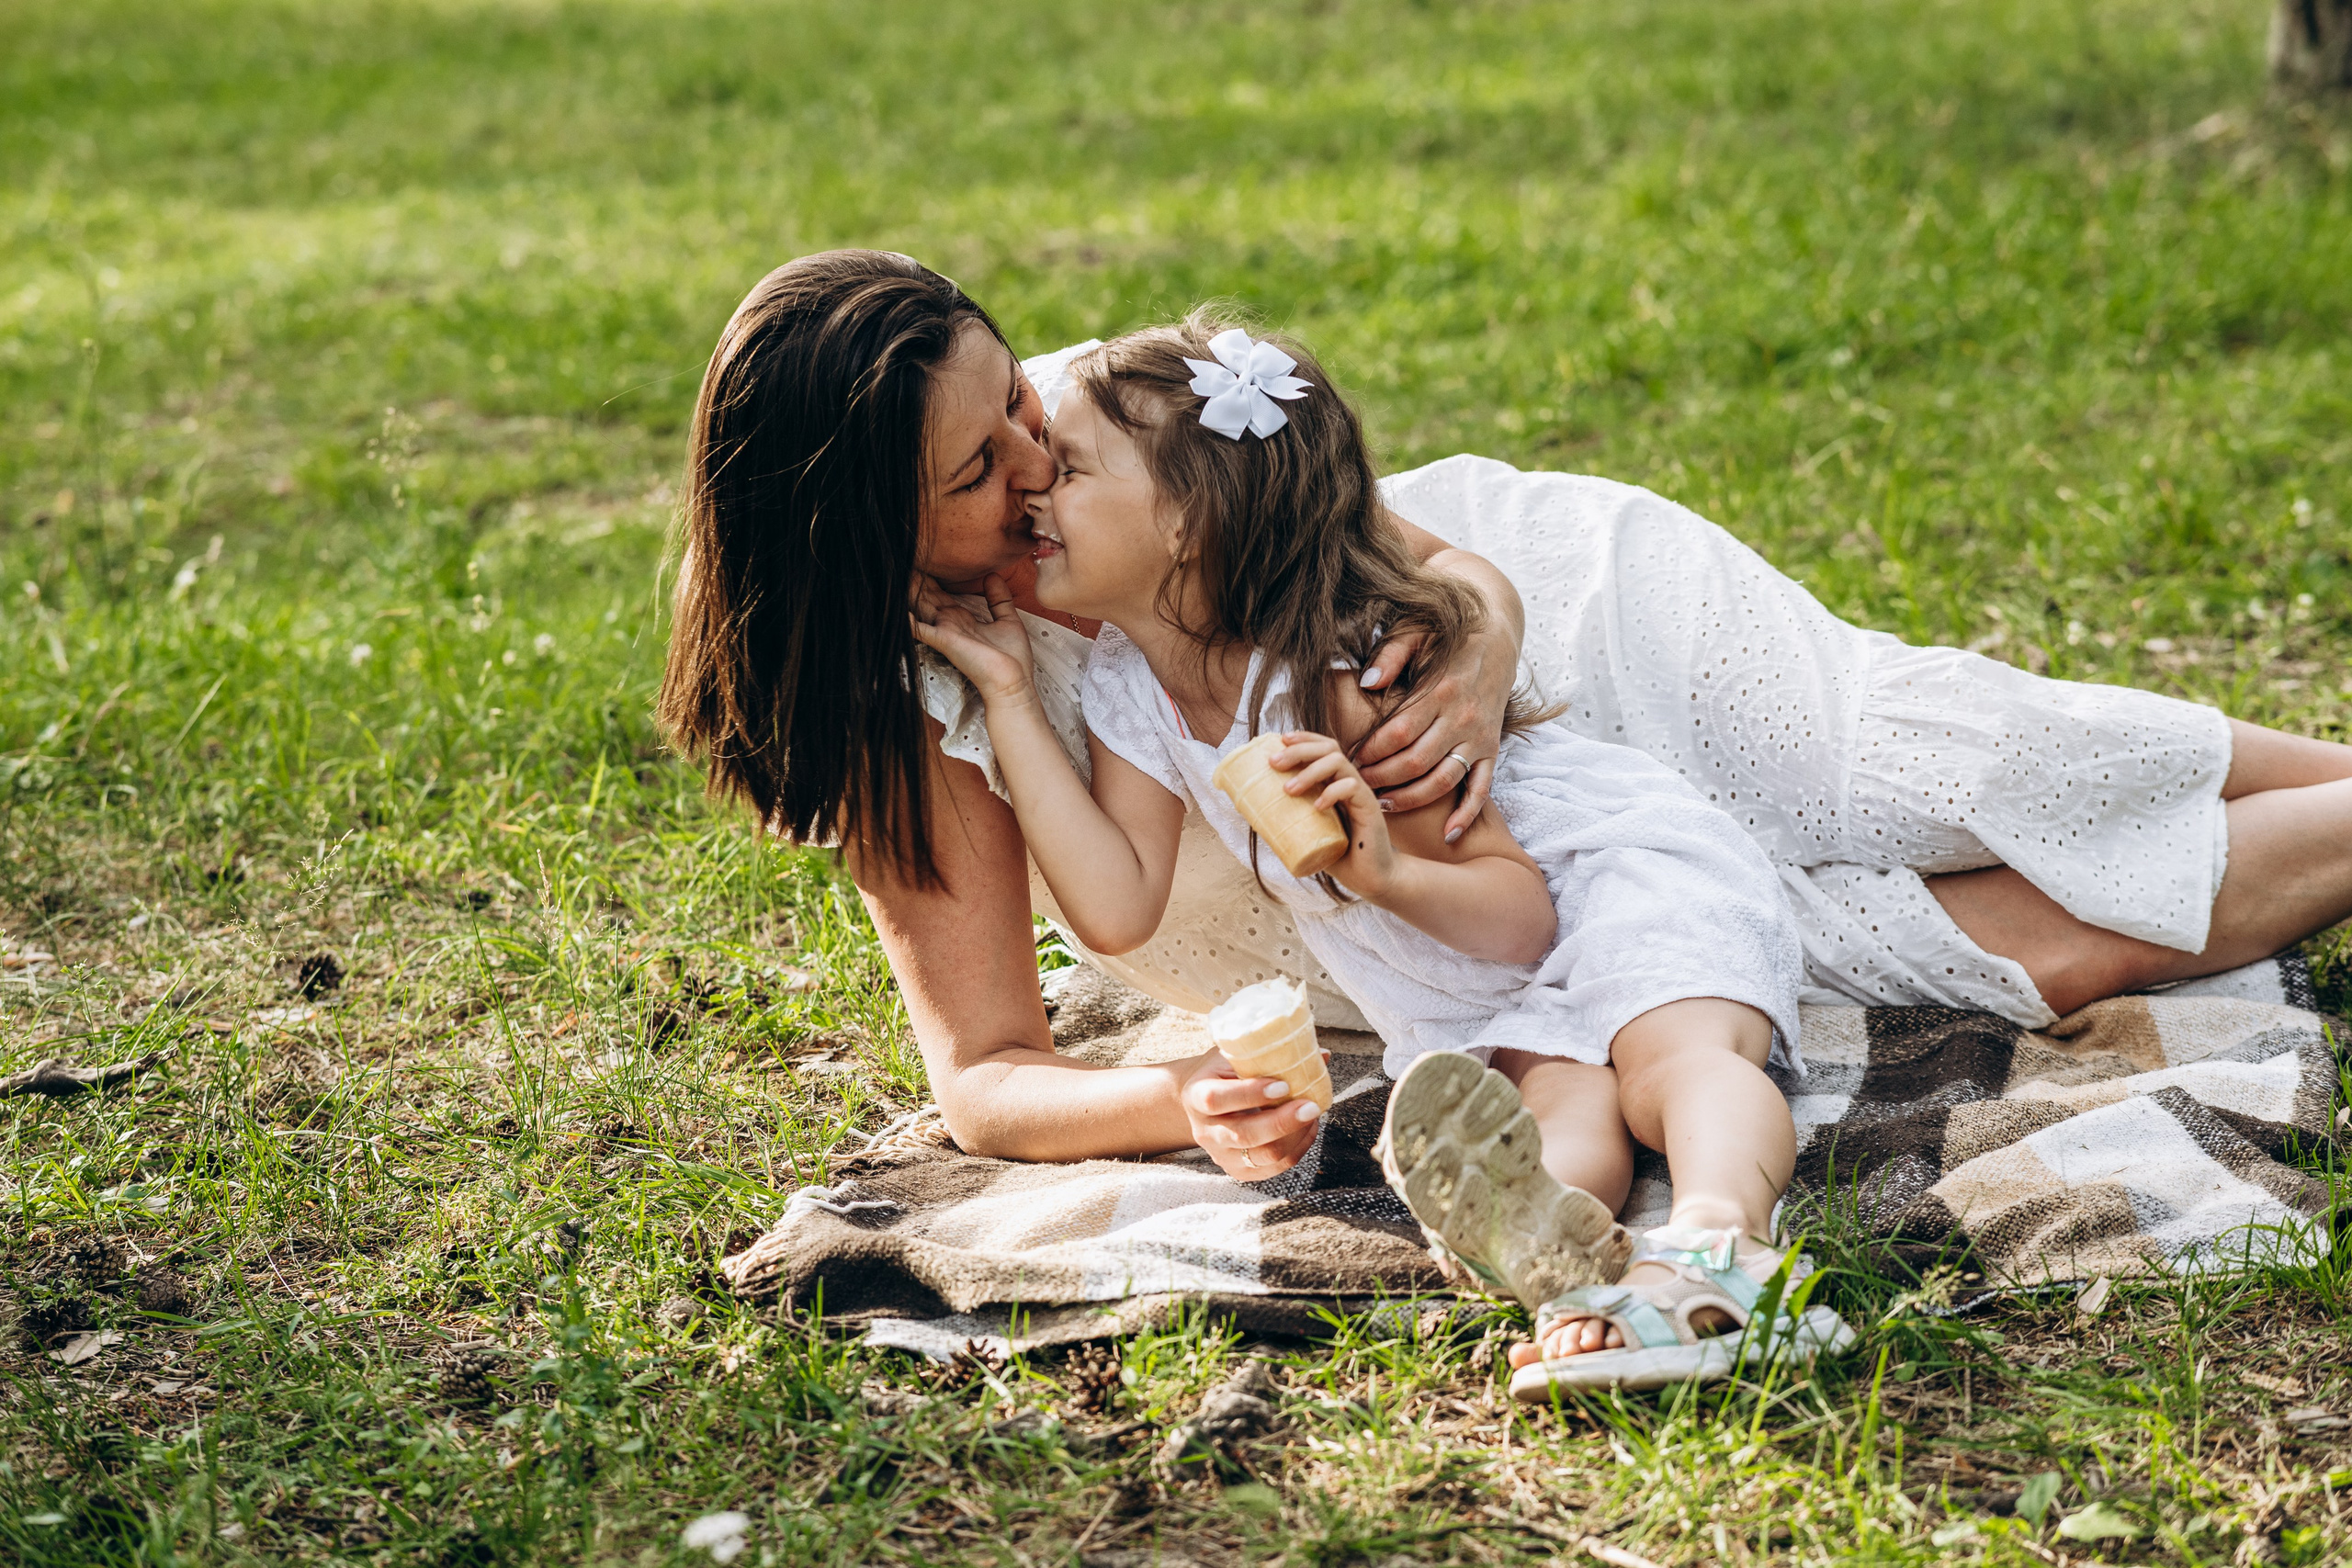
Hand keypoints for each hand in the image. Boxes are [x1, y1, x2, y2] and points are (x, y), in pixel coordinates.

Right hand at [908, 572, 1036, 705]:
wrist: (1013, 681)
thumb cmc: (1011, 658)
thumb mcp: (1007, 620)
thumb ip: (999, 598)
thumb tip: (993, 575)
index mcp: (962, 619)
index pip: (941, 596)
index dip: (932, 580)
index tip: (924, 563)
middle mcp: (949, 624)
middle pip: (927, 597)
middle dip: (915, 580)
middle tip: (902, 559)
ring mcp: (945, 631)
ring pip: (920, 606)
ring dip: (908, 591)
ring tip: (894, 573)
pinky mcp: (944, 640)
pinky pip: (919, 629)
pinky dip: (907, 621)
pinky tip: (895, 610)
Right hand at [1181, 1050, 1322, 1179]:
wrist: (1204, 1100)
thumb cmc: (1222, 1072)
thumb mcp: (1234, 1055)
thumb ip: (1269, 1054)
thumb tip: (1321, 1055)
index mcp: (1196, 1095)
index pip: (1217, 1099)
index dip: (1251, 1093)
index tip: (1283, 1085)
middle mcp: (1205, 1131)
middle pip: (1244, 1134)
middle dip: (1283, 1122)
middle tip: (1311, 1106)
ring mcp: (1221, 1155)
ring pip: (1265, 1155)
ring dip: (1296, 1135)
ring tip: (1312, 1113)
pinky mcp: (1240, 1170)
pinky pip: (1275, 1167)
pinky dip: (1298, 1147)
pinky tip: (1307, 1128)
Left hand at [1268, 732, 1400, 899]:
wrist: (1371, 878)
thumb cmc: (1340, 856)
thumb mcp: (1309, 834)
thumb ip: (1290, 820)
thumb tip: (1252, 813)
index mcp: (1335, 782)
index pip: (1323, 747)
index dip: (1304, 738)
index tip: (1280, 740)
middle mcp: (1348, 782)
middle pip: (1328, 748)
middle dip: (1299, 750)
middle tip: (1274, 763)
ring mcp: (1360, 793)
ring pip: (1338, 762)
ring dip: (1310, 771)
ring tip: (1289, 789)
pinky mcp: (1370, 808)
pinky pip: (1352, 788)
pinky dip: (1331, 793)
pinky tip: (1317, 807)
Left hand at [1351, 621, 1512, 841]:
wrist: (1497, 634)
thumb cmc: (1446, 634)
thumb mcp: (1415, 631)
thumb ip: (1391, 656)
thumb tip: (1367, 684)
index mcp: (1440, 690)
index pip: (1398, 733)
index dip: (1370, 751)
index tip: (1347, 759)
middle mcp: (1462, 717)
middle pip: (1415, 762)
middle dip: (1381, 778)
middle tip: (1355, 784)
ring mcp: (1480, 736)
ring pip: (1443, 780)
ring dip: (1411, 798)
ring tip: (1382, 805)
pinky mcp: (1493, 748)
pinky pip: (1481, 788)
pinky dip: (1467, 814)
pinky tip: (1448, 834)